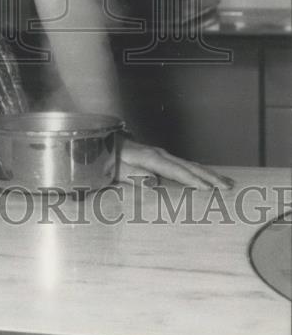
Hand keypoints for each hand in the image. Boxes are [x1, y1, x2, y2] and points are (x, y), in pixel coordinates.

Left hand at [117, 138, 233, 189]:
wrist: (104, 145)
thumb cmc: (109, 160)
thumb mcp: (117, 169)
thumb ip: (134, 175)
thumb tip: (155, 183)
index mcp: (150, 157)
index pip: (176, 170)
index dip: (192, 180)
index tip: (208, 189)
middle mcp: (160, 154)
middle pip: (189, 166)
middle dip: (210, 177)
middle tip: (229, 187)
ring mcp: (163, 155)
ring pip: (191, 164)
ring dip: (209, 174)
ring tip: (228, 182)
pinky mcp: (163, 157)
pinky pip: (185, 165)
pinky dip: (200, 171)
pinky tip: (209, 178)